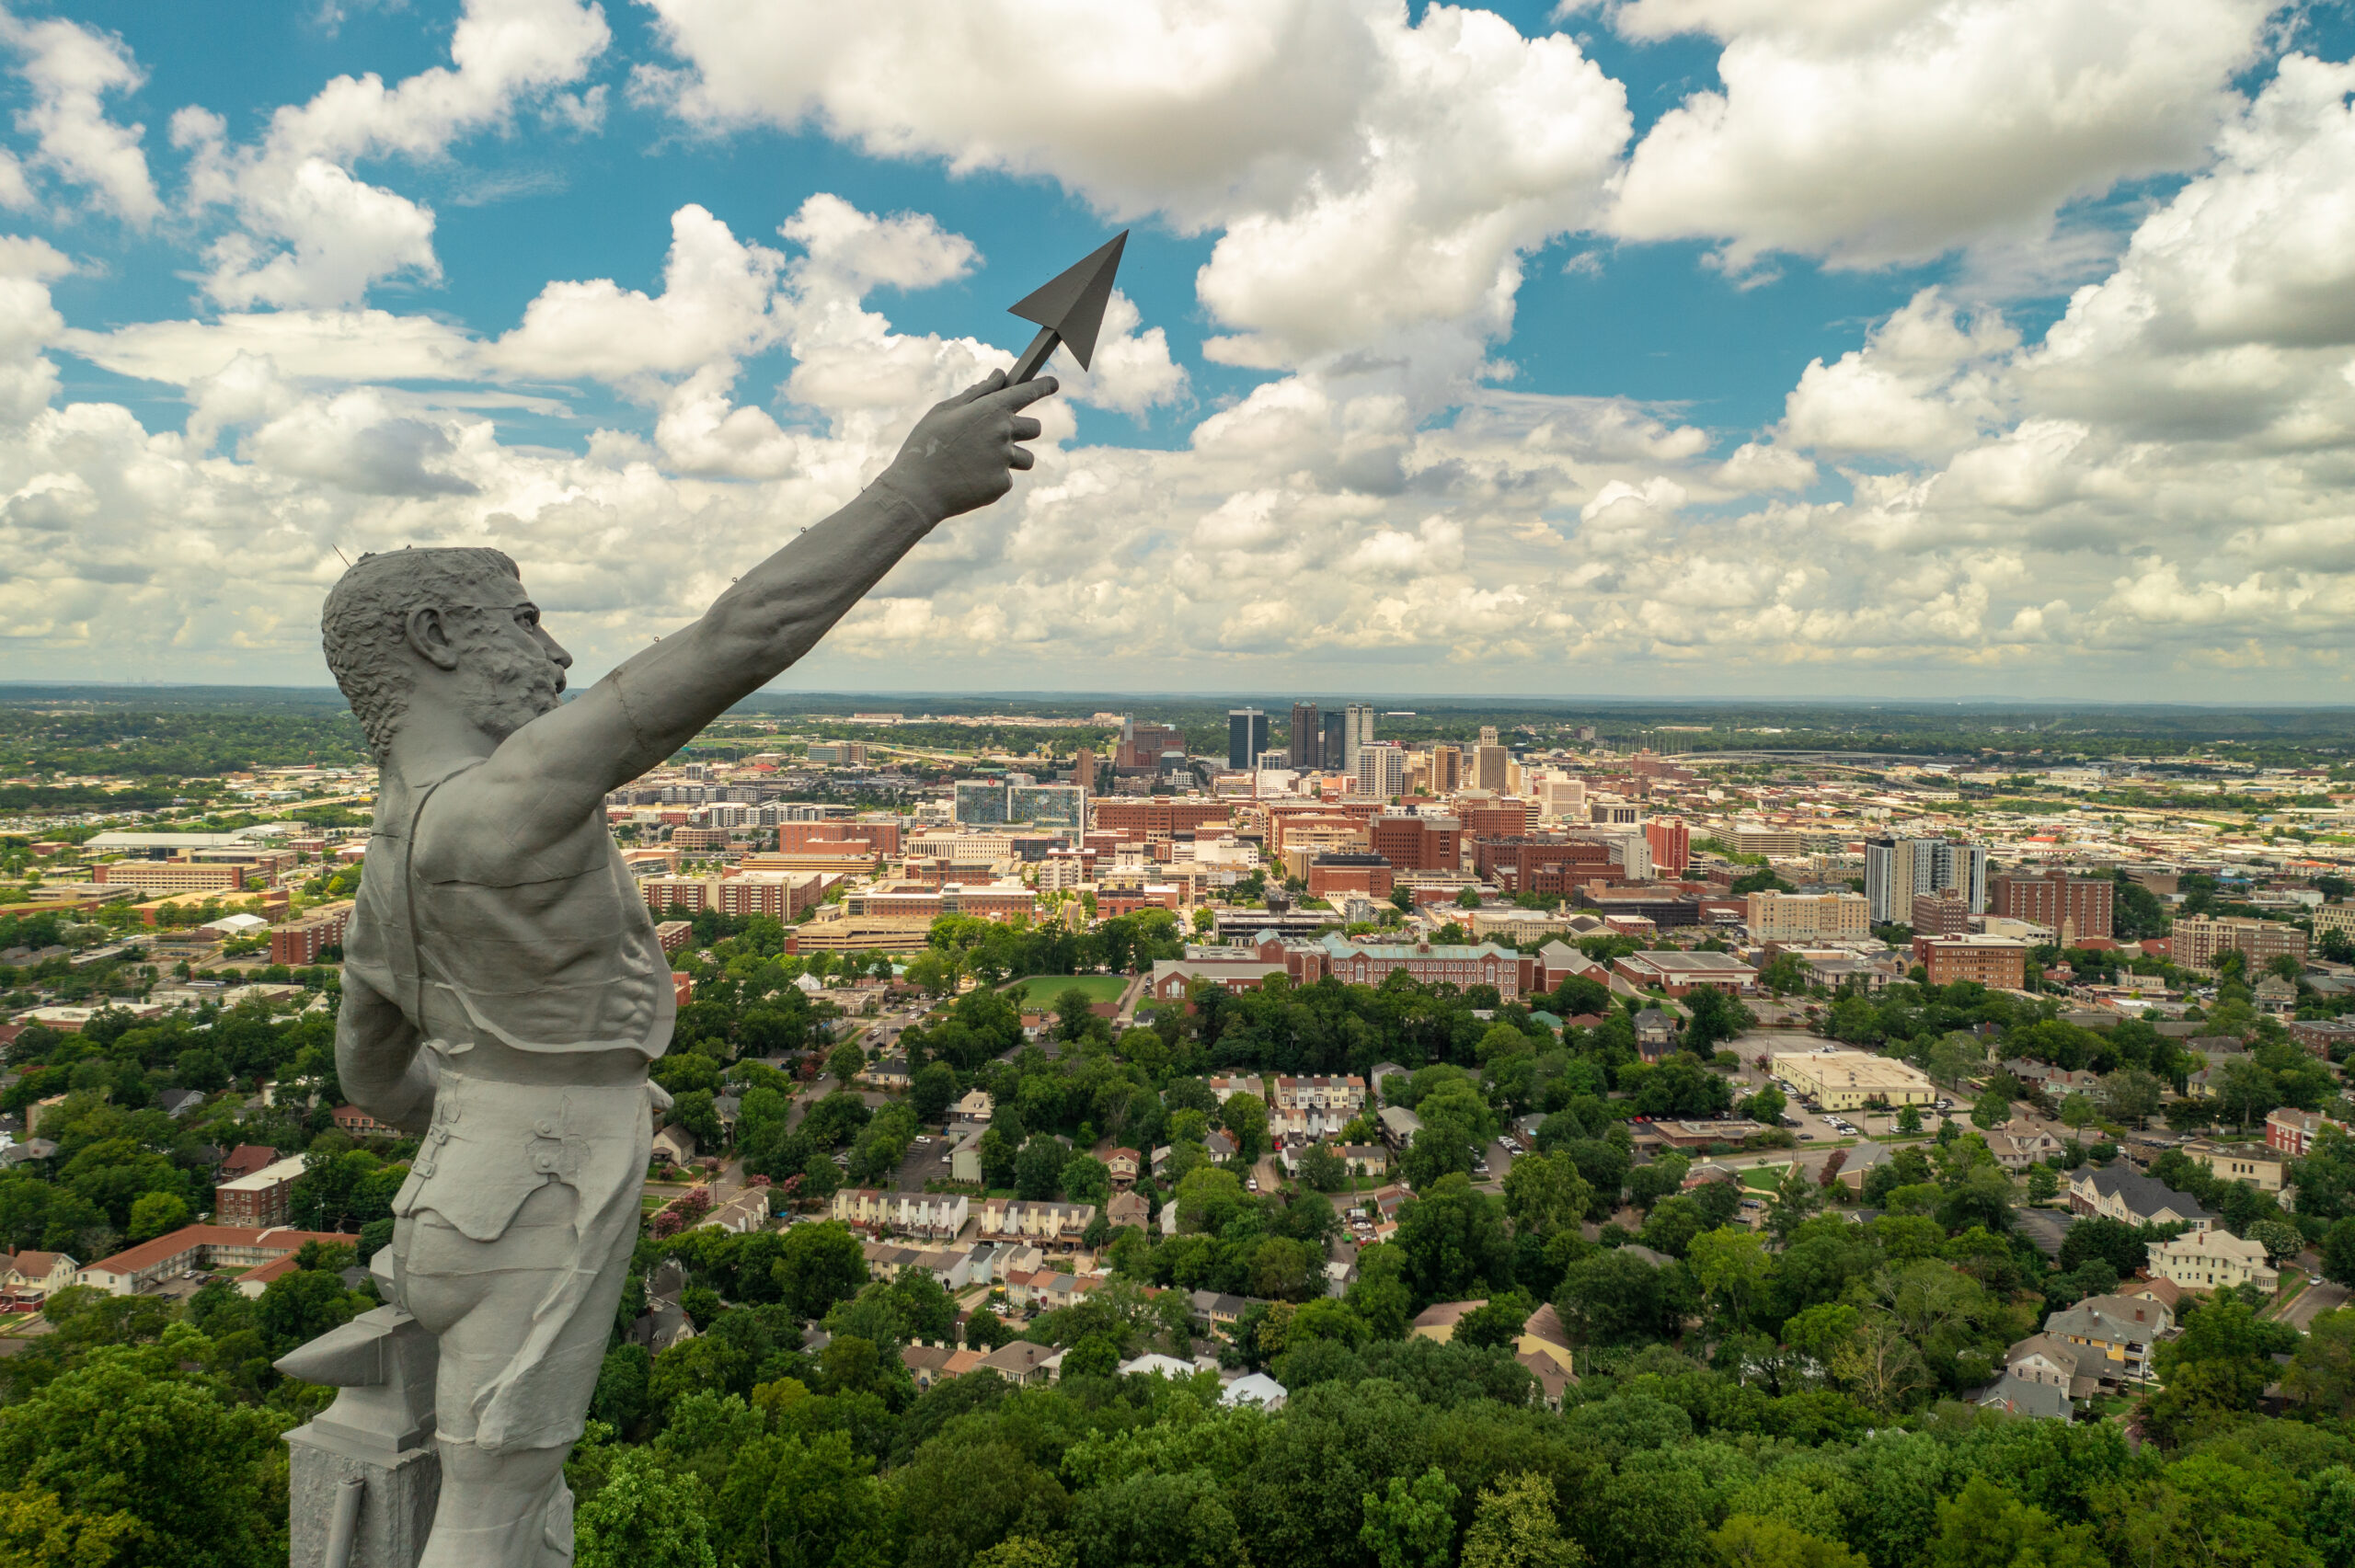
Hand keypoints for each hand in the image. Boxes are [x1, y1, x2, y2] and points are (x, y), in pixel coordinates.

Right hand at [878, 369, 1055, 518]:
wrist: (917, 491)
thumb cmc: (925, 446)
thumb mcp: (943, 412)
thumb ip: (976, 393)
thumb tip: (999, 377)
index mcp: (990, 410)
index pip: (1027, 392)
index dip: (1044, 385)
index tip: (1053, 383)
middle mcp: (1004, 433)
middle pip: (1035, 428)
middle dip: (1023, 429)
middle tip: (1002, 435)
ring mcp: (1005, 461)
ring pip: (1027, 458)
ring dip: (1013, 458)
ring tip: (982, 463)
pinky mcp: (1002, 485)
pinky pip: (1006, 478)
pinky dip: (992, 478)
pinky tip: (969, 479)